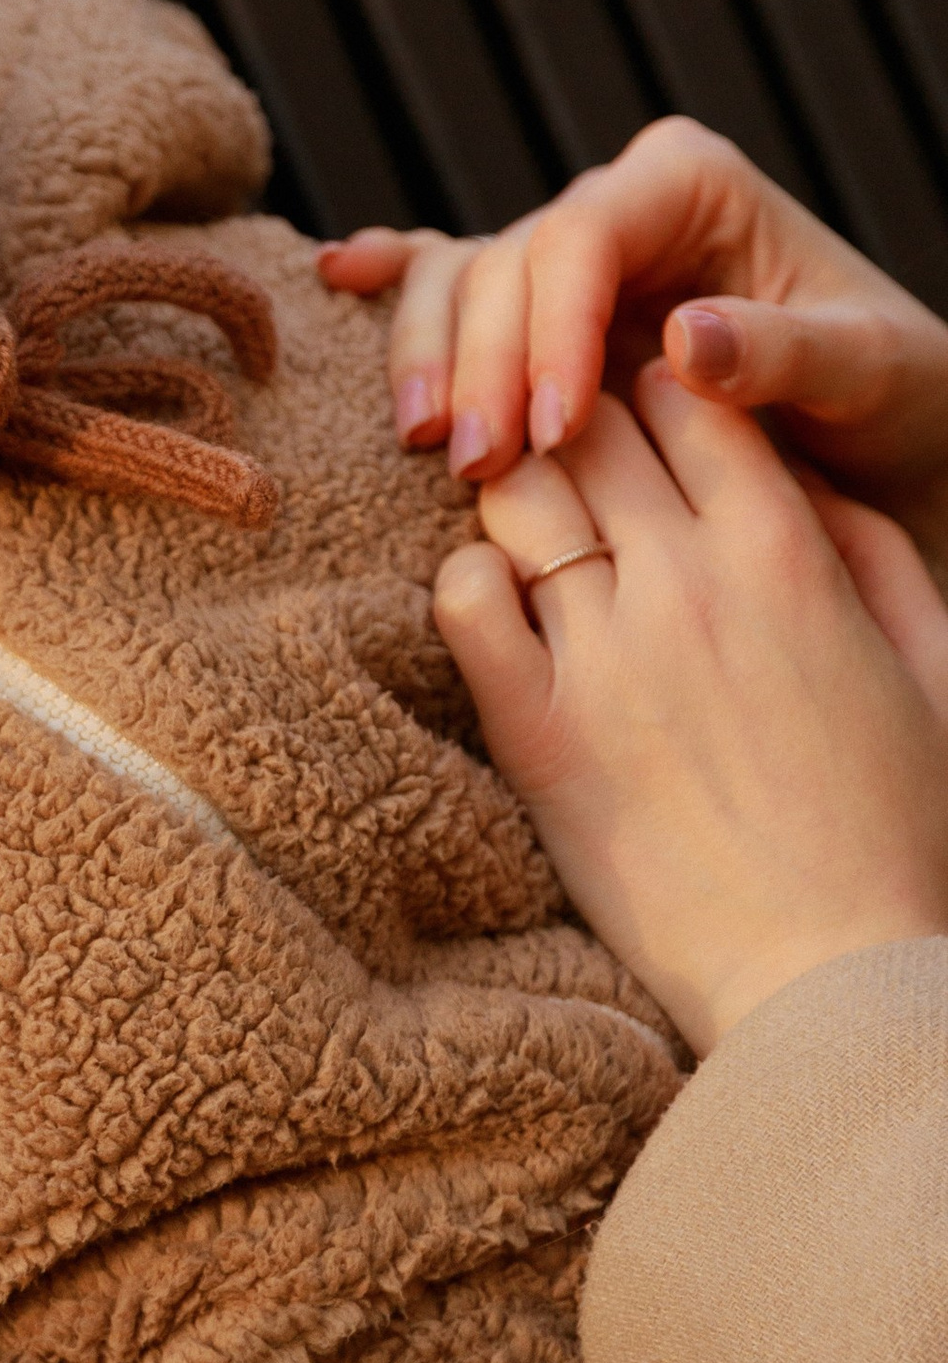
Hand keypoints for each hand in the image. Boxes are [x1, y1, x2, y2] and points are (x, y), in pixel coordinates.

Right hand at [318, 117, 947, 543]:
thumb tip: (686, 336)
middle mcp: (621, 206)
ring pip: (459, 277)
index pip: (584, 235)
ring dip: (430, 356)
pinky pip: (448, 279)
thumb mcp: (875, 374)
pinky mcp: (540, 311)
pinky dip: (395, 280)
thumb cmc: (896, 400)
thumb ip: (789, 353)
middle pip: (505, 259)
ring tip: (427, 443)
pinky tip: (339, 276)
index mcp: (693, 185)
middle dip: (479, 360)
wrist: (885, 442)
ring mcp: (571, 259)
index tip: (552, 431)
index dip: (549, 328)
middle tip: (478, 465)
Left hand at [432, 364, 947, 1052]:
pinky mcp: (533, 730)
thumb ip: (873, 552)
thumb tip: (803, 483)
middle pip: (589, 428)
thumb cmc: (898, 830)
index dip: (659, 393)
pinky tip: (497, 607)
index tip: (645, 423)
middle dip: (573, 425)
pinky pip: (461, 600)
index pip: (689, 396)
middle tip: (566, 459)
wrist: (827, 969)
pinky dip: (468, 579)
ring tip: (528, 529)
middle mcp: (686, 581)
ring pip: (516, 499)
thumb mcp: (934, 665)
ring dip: (514, 493)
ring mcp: (600, 652)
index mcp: (787, 550)